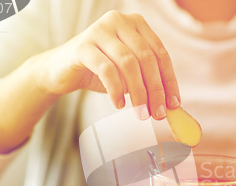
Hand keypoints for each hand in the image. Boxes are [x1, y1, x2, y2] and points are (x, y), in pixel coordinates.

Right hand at [38, 11, 179, 119]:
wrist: (62, 70)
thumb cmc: (100, 71)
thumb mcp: (129, 73)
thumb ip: (147, 80)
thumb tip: (169, 104)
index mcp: (136, 24)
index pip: (160, 53)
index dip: (169, 81)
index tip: (173, 104)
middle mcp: (119, 21)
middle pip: (147, 58)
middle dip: (155, 90)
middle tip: (157, 114)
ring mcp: (100, 30)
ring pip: (129, 64)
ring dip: (138, 93)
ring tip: (141, 114)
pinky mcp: (82, 46)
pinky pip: (106, 70)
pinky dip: (116, 90)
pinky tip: (119, 104)